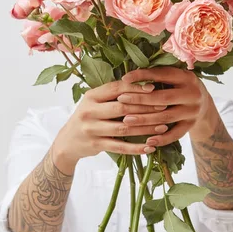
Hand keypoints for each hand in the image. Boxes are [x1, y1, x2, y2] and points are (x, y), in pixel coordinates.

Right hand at [52, 79, 170, 171]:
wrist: (67, 142)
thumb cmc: (88, 118)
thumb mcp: (94, 102)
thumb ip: (112, 95)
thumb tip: (143, 84)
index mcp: (91, 96)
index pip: (117, 88)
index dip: (136, 87)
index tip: (154, 88)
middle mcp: (89, 111)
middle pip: (123, 107)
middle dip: (146, 107)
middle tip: (164, 107)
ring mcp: (92, 129)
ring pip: (124, 127)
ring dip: (146, 128)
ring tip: (163, 126)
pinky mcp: (96, 145)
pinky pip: (120, 146)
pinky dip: (136, 148)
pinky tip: (150, 147)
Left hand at [119, 67, 210, 147]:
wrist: (204, 104)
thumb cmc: (179, 87)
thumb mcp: (174, 78)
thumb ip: (157, 76)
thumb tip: (129, 76)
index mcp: (186, 77)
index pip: (162, 75)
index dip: (143, 76)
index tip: (125, 78)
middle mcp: (192, 93)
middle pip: (163, 98)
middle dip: (140, 99)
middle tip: (121, 100)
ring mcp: (193, 111)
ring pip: (166, 117)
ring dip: (145, 119)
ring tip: (126, 120)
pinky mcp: (192, 125)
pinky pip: (176, 134)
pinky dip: (162, 138)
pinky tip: (147, 141)